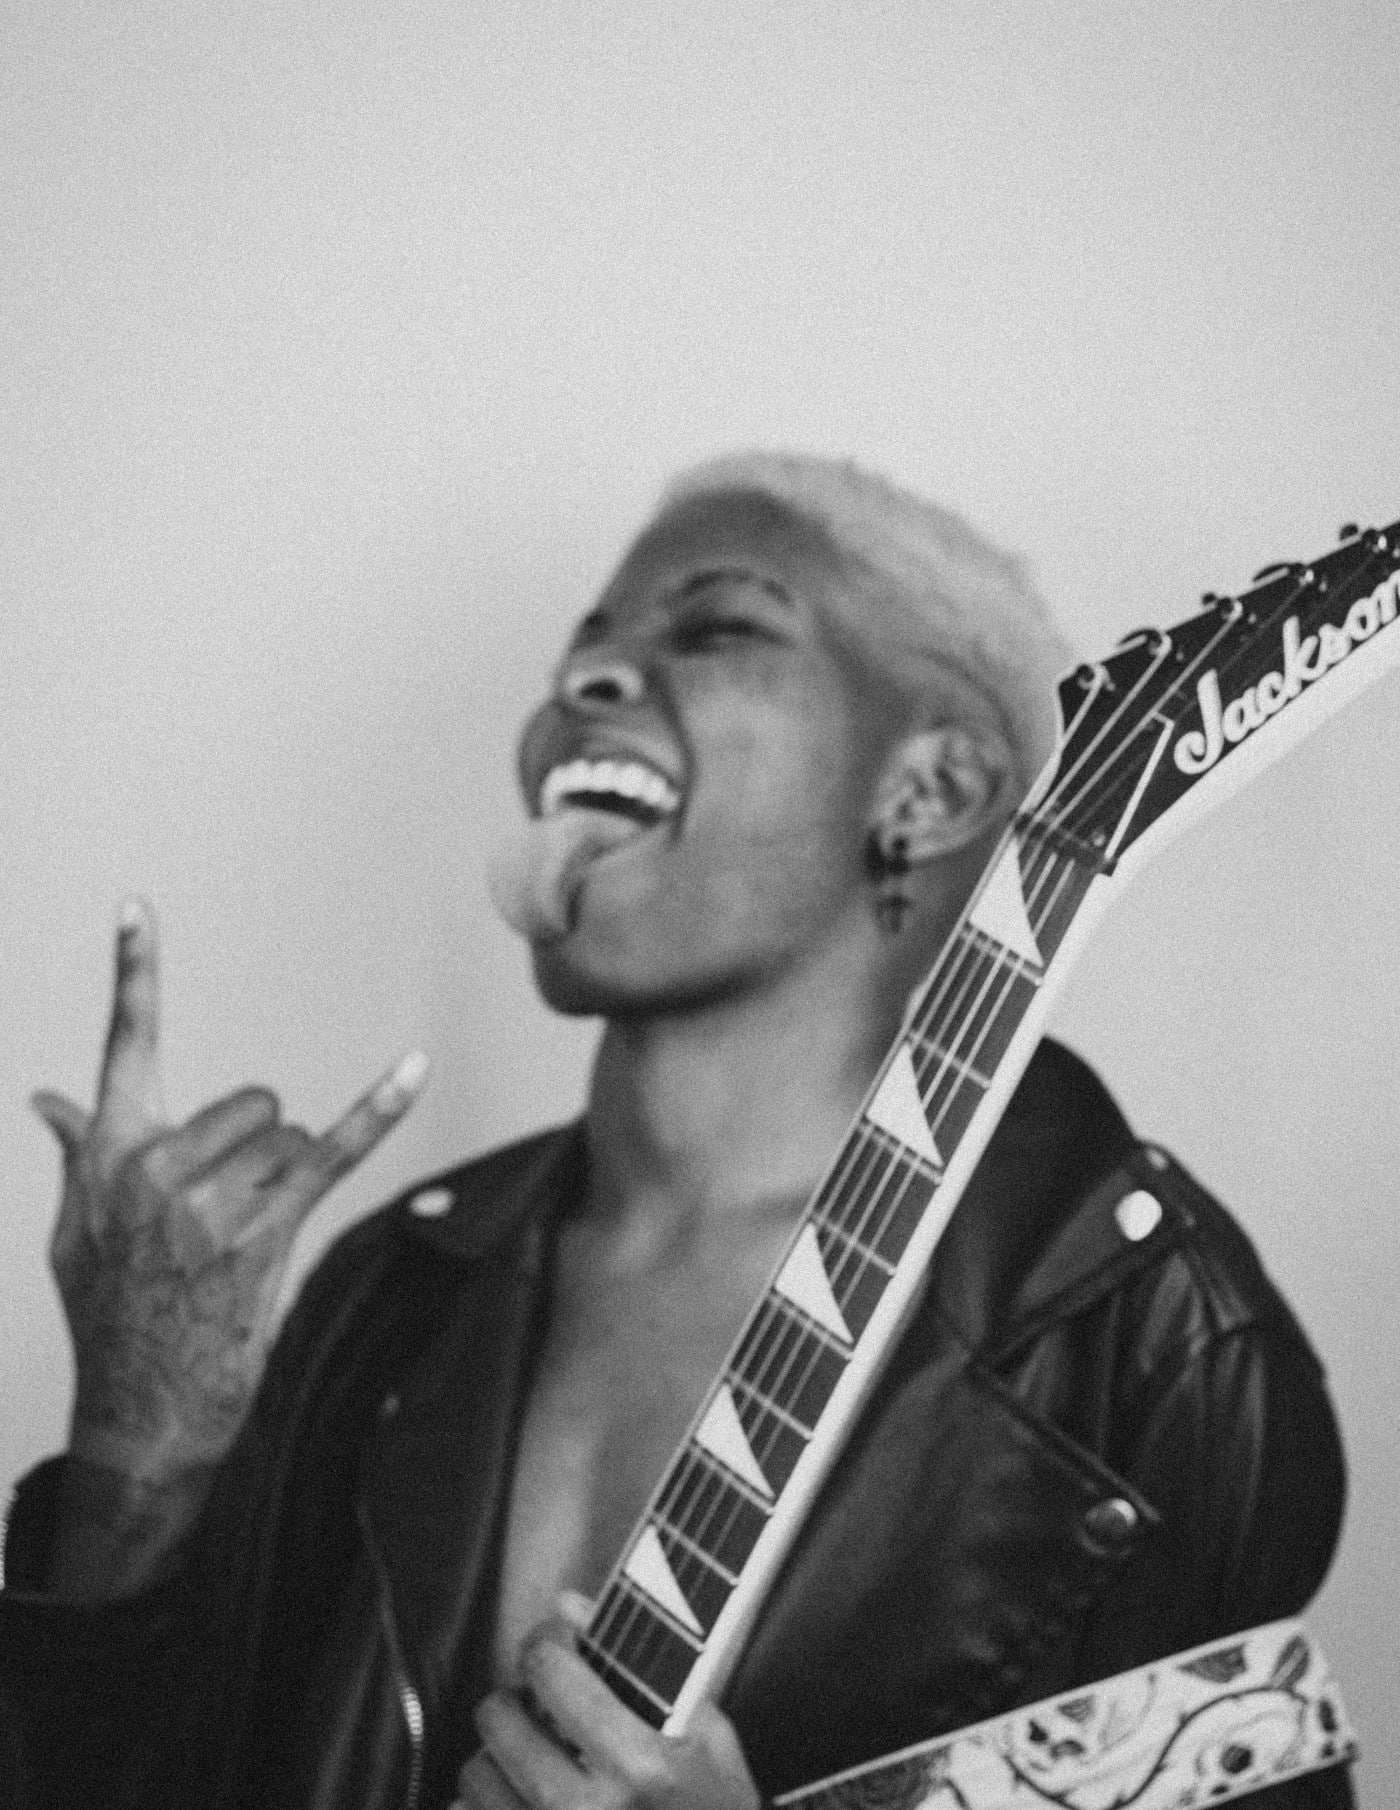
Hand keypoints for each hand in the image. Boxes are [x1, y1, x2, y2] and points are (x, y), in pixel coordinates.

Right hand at [34, 900, 428, 1486]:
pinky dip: (378, 1109)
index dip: (133, 973)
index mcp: (111, 1155)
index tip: (136, 905)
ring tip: (245, 1247)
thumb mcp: (75, 1237)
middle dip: (257, 1150)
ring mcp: (211, 1200)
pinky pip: (334, 1151)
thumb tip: (47, 1098)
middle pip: (253, 1103)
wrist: (140, 1416)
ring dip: (286, 1184)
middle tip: (227, 1221)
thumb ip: (77, 1157)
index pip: (125, 1046)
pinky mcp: (265, 1231)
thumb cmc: (112, 1320)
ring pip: (290, 1138)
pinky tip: (414, 1067)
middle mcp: (156, 1166)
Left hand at [458, 1614, 760, 1809]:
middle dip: (516, 1696)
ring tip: (531, 1756)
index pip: (552, 1671)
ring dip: (499, 1754)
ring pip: (476, 1771)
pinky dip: (488, 1802)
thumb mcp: (708, 1738)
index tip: (557, 1640)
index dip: (549, 1640)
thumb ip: (647, 1666)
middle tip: (540, 1702)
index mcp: (640, 1766)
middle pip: (500, 1717)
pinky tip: (521, 1799)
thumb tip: (570, 1605)